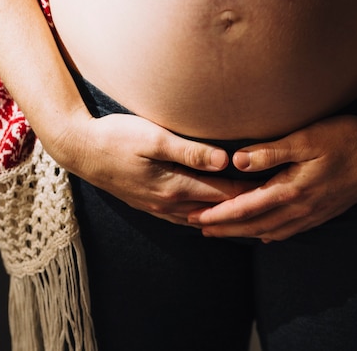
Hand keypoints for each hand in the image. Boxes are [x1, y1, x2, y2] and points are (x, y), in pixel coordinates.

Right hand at [52, 109, 255, 225]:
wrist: (81, 149)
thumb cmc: (116, 137)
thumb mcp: (153, 137)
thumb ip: (190, 151)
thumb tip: (226, 161)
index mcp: (174, 186)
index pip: (223, 193)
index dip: (250, 191)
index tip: (275, 189)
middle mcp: (168, 203)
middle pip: (215, 210)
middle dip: (243, 210)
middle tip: (272, 209)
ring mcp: (157, 206)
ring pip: (201, 219)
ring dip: (225, 219)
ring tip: (249, 219)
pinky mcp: (148, 203)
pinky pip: (184, 219)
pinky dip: (204, 219)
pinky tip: (210, 219)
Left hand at [187, 113, 356, 240]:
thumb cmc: (347, 139)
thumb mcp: (307, 139)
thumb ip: (271, 151)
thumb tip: (236, 161)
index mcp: (292, 189)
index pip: (246, 208)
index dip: (219, 214)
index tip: (195, 217)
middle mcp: (301, 208)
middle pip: (254, 225)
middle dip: (225, 228)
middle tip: (198, 229)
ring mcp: (314, 213)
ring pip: (271, 230)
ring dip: (244, 233)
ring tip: (224, 232)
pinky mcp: (325, 211)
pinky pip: (291, 230)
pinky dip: (271, 234)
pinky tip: (266, 234)